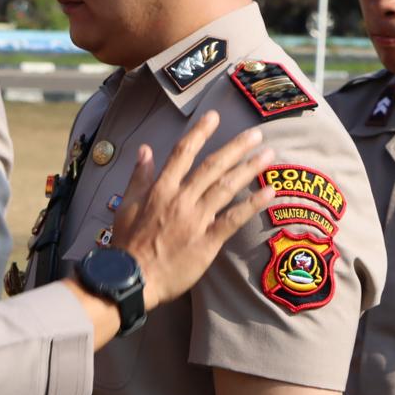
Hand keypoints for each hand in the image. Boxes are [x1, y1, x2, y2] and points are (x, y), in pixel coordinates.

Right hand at [111, 110, 274, 311]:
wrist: (133, 276)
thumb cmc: (127, 242)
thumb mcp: (126, 204)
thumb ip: (139, 176)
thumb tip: (144, 150)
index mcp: (160, 188)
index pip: (182, 153)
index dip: (200, 133)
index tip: (214, 117)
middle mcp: (180, 199)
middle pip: (211, 166)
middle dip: (235, 148)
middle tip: (256, 134)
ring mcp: (195, 219)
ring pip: (225, 187)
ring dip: (248, 169)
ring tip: (267, 155)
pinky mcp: (207, 241)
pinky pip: (233, 219)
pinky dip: (251, 204)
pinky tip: (269, 192)